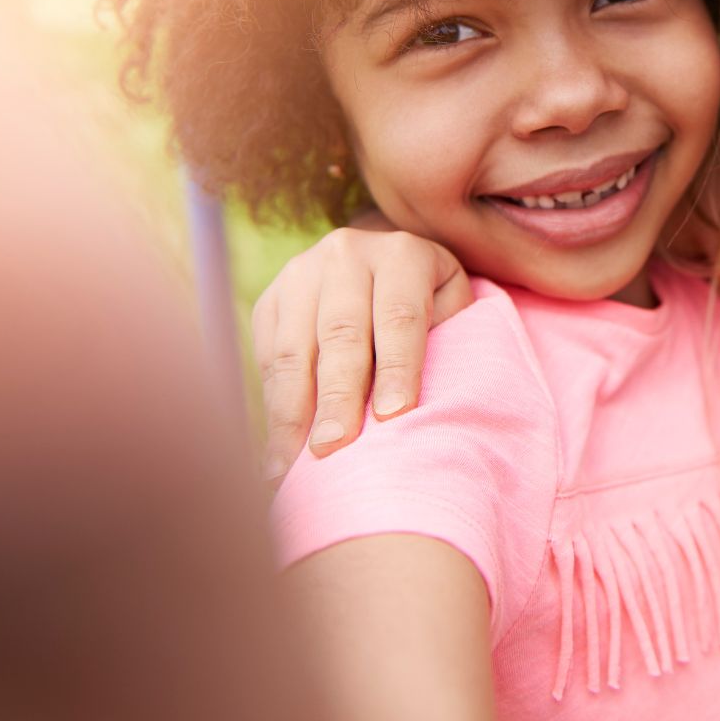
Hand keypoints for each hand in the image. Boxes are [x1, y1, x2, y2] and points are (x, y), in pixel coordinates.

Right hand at [252, 224, 471, 480]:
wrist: (381, 265)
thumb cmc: (431, 304)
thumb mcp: (452, 307)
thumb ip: (444, 341)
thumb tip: (410, 404)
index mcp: (403, 254)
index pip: (400, 316)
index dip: (397, 367)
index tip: (393, 417)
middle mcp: (347, 254)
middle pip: (342, 334)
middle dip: (337, 396)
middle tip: (333, 447)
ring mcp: (301, 273)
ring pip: (295, 350)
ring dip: (292, 413)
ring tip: (291, 466)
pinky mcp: (270, 300)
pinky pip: (267, 359)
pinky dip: (271, 410)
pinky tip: (275, 452)